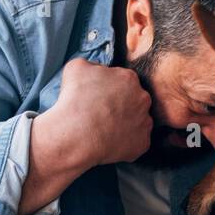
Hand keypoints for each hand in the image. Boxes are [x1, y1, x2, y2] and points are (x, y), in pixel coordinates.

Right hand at [19, 58, 152, 214]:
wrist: (73, 135)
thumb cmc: (71, 100)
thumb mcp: (75, 68)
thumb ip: (90, 67)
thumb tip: (93, 72)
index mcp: (128, 78)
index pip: (123, 81)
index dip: (110, 91)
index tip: (99, 100)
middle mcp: (142, 100)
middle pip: (134, 102)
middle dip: (120, 109)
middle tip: (101, 118)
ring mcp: (143, 125)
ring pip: (136, 124)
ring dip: (124, 127)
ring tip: (103, 134)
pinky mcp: (140, 147)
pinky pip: (134, 145)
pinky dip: (124, 147)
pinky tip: (108, 147)